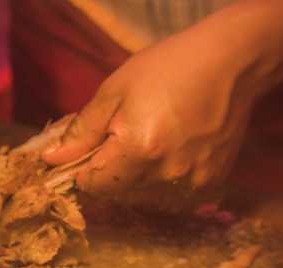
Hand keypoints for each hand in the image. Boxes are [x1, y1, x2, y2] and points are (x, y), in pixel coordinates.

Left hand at [41, 28, 257, 197]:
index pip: (92, 187)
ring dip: (139, 171)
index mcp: (137, 152)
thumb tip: (51, 159)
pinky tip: (175, 140)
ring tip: (152, 132)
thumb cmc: (168, 68)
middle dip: (111, 167)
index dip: (82, 170)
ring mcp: (192, 181)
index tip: (85, 151)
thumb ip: (81, 132)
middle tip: (121, 131)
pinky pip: (173, 186)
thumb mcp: (114, 92)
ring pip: (146, 190)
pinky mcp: (210, 180)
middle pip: (118, 190)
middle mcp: (166, 175)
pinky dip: (166, 170)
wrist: (231, 62)